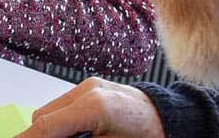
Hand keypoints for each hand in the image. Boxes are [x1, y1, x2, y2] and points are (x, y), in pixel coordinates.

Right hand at [18, 78, 164, 137]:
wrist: (175, 120)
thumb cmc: (150, 136)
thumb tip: (49, 136)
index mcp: (94, 106)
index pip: (46, 126)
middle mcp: (89, 90)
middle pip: (43, 116)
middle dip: (44, 134)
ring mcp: (91, 86)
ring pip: (52, 109)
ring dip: (56, 128)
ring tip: (79, 137)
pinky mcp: (94, 87)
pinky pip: (66, 104)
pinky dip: (67, 120)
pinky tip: (82, 132)